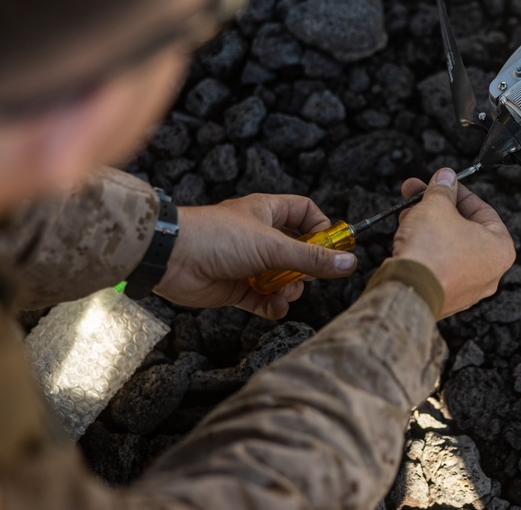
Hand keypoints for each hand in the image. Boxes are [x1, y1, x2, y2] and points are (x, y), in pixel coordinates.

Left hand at [154, 194, 357, 318]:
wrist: (170, 258)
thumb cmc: (217, 237)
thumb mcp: (273, 246)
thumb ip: (312, 258)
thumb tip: (350, 263)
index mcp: (267, 212)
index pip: (305, 213)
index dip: (322, 228)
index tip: (333, 248)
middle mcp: (258, 235)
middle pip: (297, 251)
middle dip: (305, 268)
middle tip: (305, 277)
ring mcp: (246, 262)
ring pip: (281, 277)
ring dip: (289, 289)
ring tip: (284, 294)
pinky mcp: (234, 287)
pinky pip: (262, 299)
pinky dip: (272, 305)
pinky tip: (275, 308)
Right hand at [395, 168, 514, 317]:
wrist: (408, 292)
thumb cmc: (432, 252)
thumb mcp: (437, 206)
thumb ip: (442, 189)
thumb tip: (445, 178)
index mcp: (500, 249)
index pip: (483, 210)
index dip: (458, 192)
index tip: (443, 182)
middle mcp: (489, 272)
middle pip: (463, 227)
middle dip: (438, 207)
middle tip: (420, 193)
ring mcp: (468, 287)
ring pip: (449, 246)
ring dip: (428, 226)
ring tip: (408, 214)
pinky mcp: (446, 296)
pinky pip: (439, 265)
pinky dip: (426, 249)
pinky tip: (408, 236)